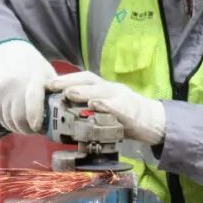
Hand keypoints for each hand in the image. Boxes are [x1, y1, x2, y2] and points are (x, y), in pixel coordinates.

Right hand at [0, 40, 56, 133]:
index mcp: (34, 77)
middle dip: (28, 129)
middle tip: (34, 130)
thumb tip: (63, 115)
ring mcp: (0, 89)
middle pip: (19, 116)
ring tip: (25, 125)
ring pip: (8, 120)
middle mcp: (14, 83)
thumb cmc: (32, 66)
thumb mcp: (48, 74)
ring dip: (17, 127)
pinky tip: (14, 118)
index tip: (37, 127)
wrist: (7, 51)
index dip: (35, 117)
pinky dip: (7, 122)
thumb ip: (55, 93)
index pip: (33, 99)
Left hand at [47, 71, 165, 144]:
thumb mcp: (106, 110)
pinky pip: (117, 105)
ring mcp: (122, 97)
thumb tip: (65, 114)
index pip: (84, 79)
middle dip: (69, 81)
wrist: (154, 123)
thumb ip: (89, 110)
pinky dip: (105, 104)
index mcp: (104, 88)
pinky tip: (95, 105)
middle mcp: (112, 88)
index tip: (48, 82)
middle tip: (51, 85)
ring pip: (101, 90)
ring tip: (68, 93)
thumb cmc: (127, 118)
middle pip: (89, 80)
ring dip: (83, 91)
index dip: (66, 79)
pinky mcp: (131, 110)